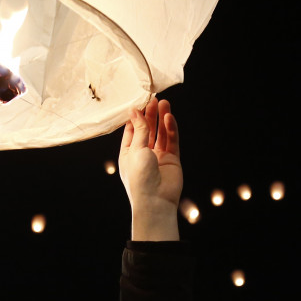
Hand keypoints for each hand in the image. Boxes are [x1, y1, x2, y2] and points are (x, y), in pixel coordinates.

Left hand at [120, 96, 181, 240]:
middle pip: (148, 130)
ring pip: (161, 134)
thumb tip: (135, 111)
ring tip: (164, 103)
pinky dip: (171, 129)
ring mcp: (158, 157)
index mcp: (128, 153)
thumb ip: (140, 129)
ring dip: (162, 119)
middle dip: (150, 115)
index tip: (140, 101)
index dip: (136, 117)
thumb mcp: (136, 149)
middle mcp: (143, 154)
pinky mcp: (172, 159)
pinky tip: (169, 117)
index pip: (132, 130)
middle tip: (154, 99)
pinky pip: (171, 141)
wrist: (155, 201)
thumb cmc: (140, 177)